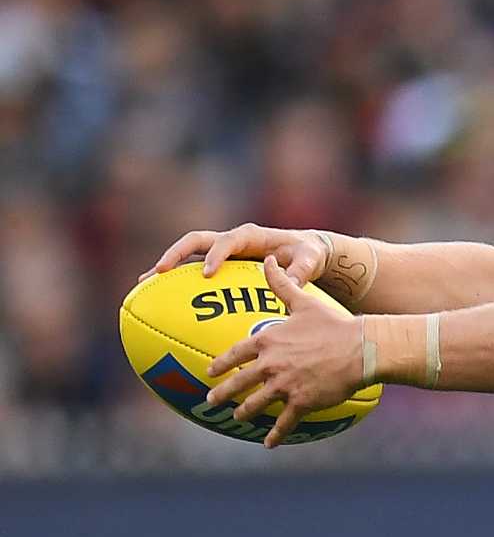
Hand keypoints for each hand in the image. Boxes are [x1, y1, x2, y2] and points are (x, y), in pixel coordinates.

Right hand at [149, 223, 327, 285]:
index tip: (207, 274)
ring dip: (166, 267)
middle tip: (158, 272)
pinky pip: (192, 270)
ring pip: (187, 255)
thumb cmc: (307, 254)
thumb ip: (300, 270)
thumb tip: (292, 284)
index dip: (216, 255)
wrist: (304, 251)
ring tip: (142, 285)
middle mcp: (230, 240)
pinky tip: (159, 301)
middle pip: (195, 242)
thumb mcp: (309, 260)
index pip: (227, 242)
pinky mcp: (218, 263)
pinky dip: (176, 282)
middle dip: (175, 254)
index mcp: (249, 236)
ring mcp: (221, 251)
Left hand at [198, 257, 365, 447]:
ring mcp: (284, 385)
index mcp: (268, 340)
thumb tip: (268, 260)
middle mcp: (270, 364)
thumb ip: (281, 284)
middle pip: (239, 382)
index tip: (210, 371)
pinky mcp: (301, 402)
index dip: (220, 364)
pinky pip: (284, 422)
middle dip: (223, 393)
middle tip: (211, 400)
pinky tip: (268, 443)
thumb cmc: (334, 324)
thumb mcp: (304, 302)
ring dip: (245, 412)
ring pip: (257, 403)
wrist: (360, 349)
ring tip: (238, 417)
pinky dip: (275, 434)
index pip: (235, 354)